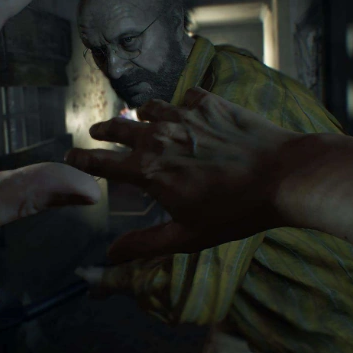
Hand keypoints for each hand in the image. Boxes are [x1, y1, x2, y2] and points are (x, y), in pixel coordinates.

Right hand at [65, 87, 301, 263]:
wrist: (284, 176)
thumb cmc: (235, 212)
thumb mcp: (187, 236)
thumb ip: (145, 243)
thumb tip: (110, 255)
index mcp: (149, 170)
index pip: (103, 163)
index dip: (82, 159)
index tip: (68, 155)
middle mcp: (159, 136)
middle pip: (120, 127)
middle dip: (103, 130)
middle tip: (96, 131)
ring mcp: (184, 115)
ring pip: (150, 108)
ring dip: (140, 115)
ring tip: (139, 117)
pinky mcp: (210, 103)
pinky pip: (185, 97)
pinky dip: (179, 104)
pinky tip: (187, 110)